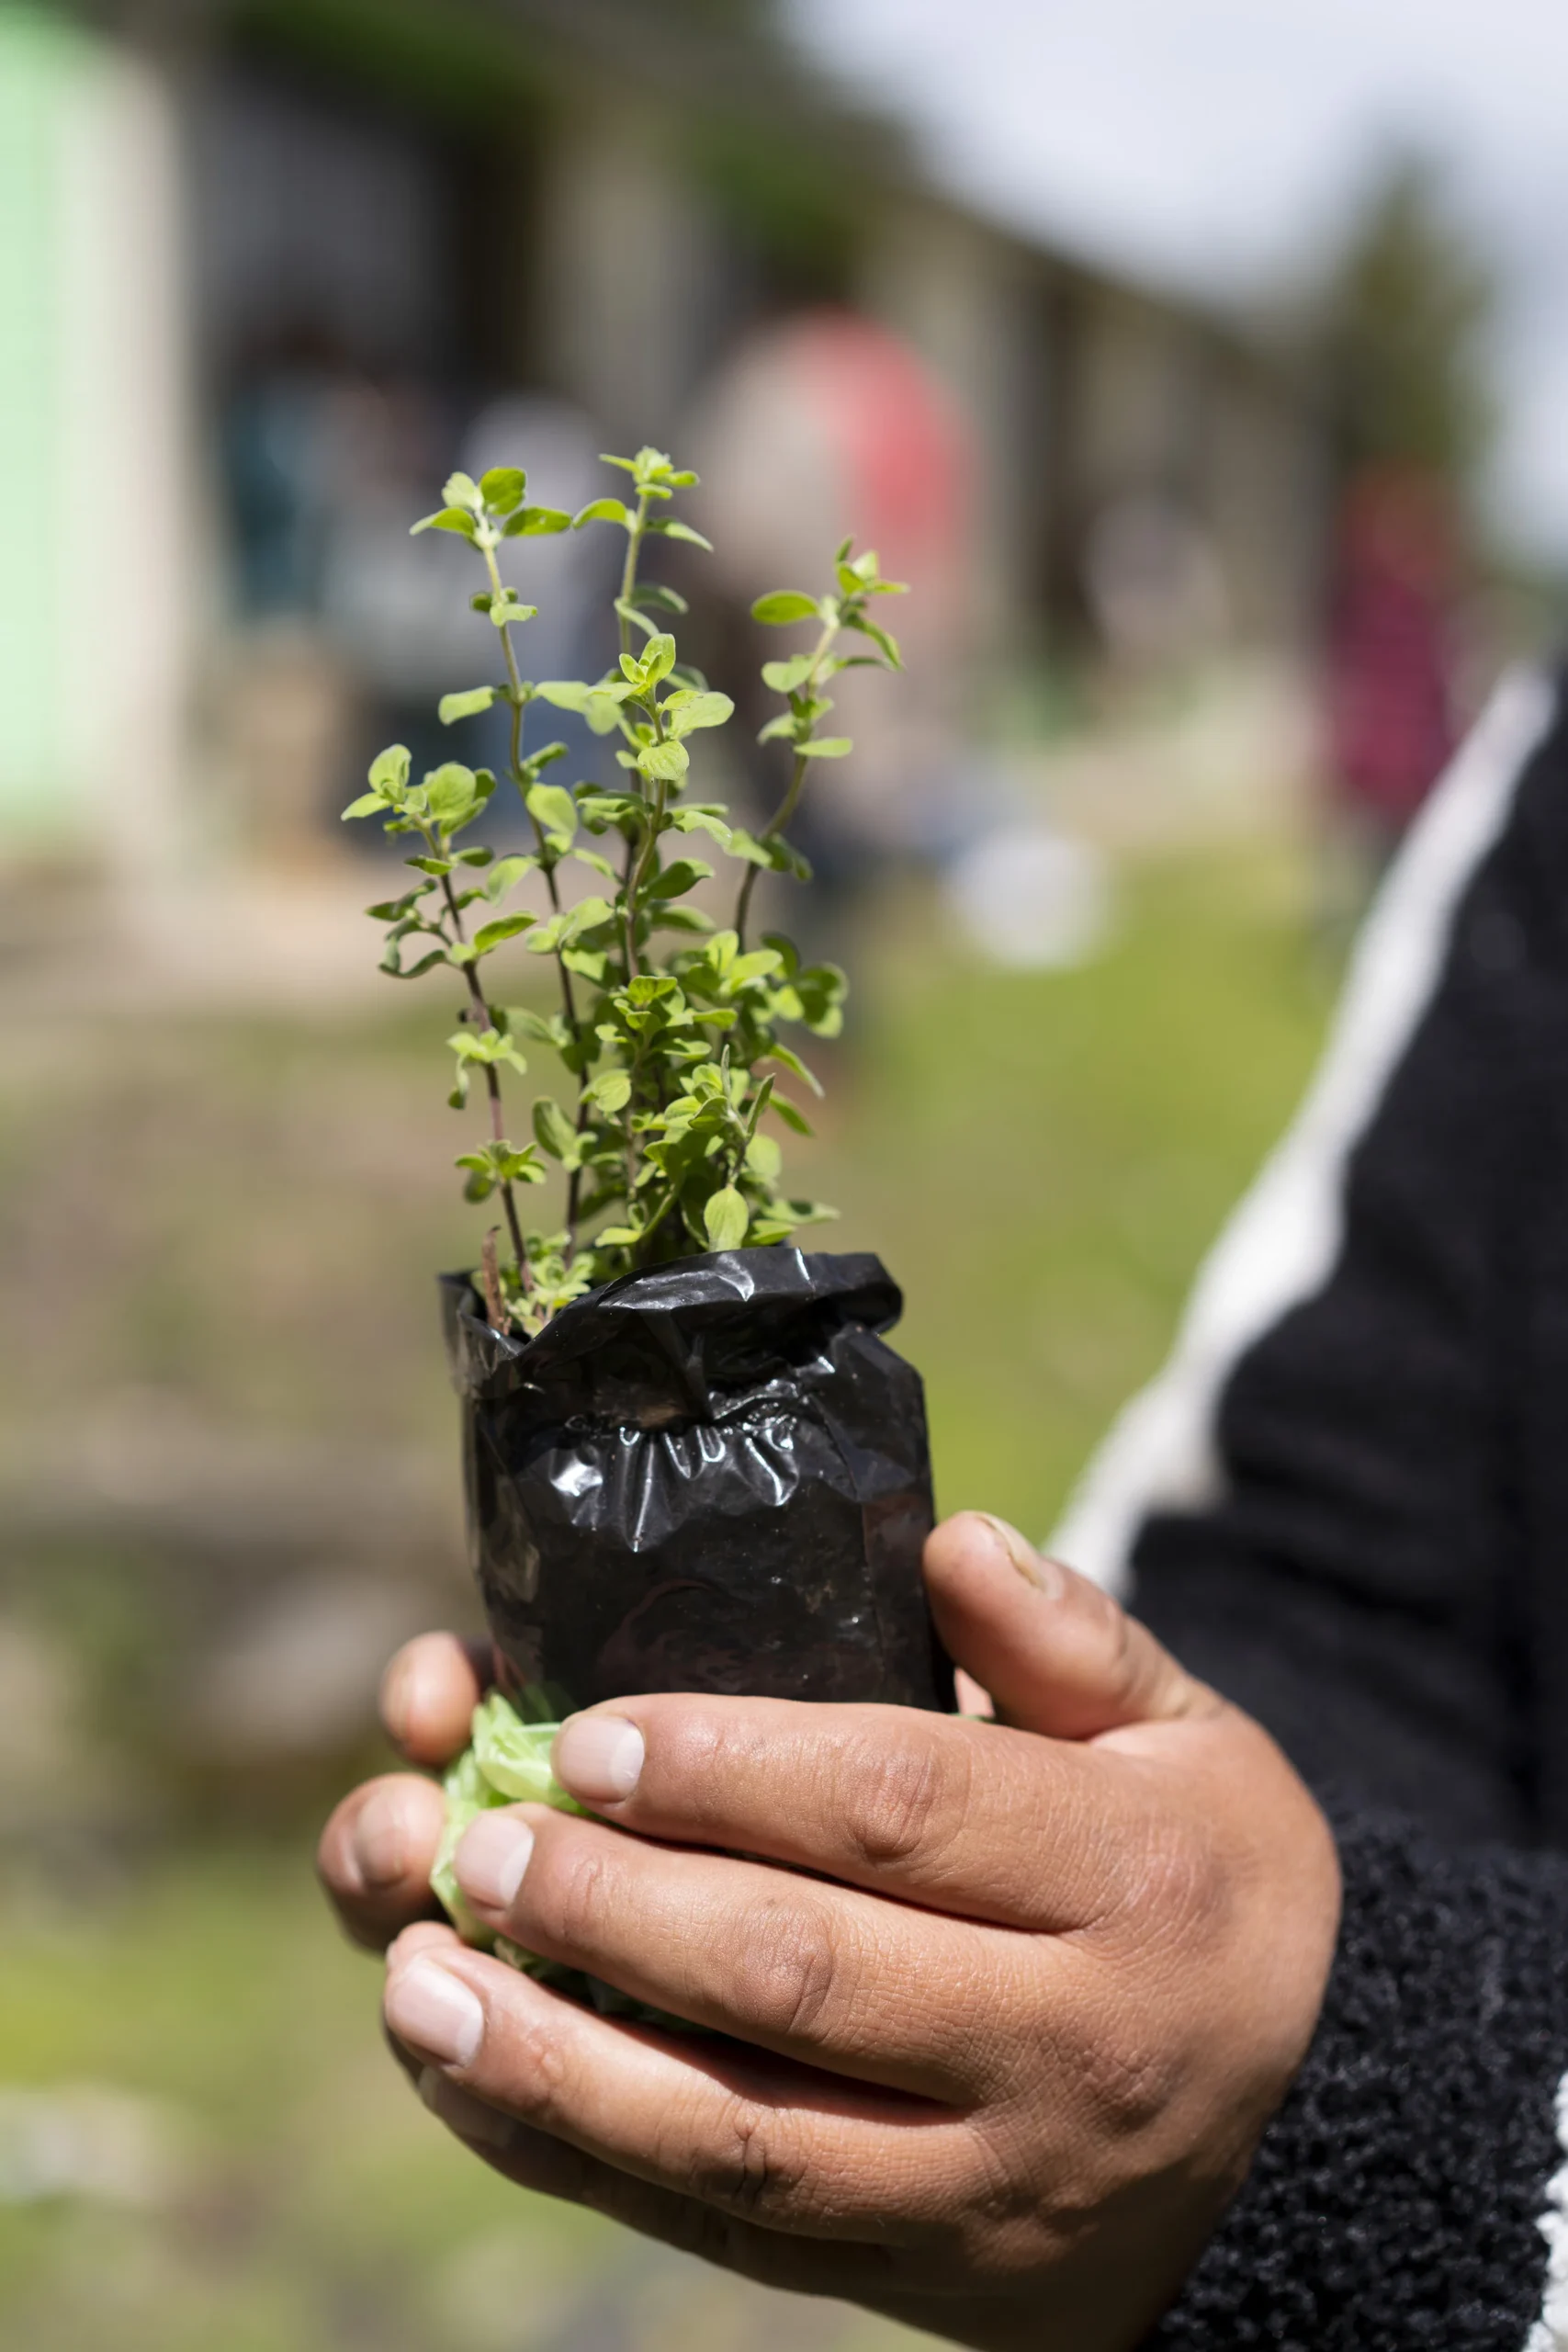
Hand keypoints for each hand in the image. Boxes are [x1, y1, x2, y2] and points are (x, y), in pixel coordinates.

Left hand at [318, 1517, 1339, 2351]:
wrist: (1285, 2140)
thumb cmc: (1196, 1885)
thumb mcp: (1187, 1739)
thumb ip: (1072, 1639)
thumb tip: (951, 1543)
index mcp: (1133, 1879)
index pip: (898, 1809)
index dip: (725, 1768)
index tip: (584, 1732)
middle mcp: (1065, 2047)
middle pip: (798, 1975)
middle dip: (609, 1905)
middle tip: (476, 1839)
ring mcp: (985, 2186)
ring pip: (742, 2135)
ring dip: (552, 2060)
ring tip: (411, 1975)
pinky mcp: (916, 2275)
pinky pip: (727, 2229)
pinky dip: (581, 2158)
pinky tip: (471, 2077)